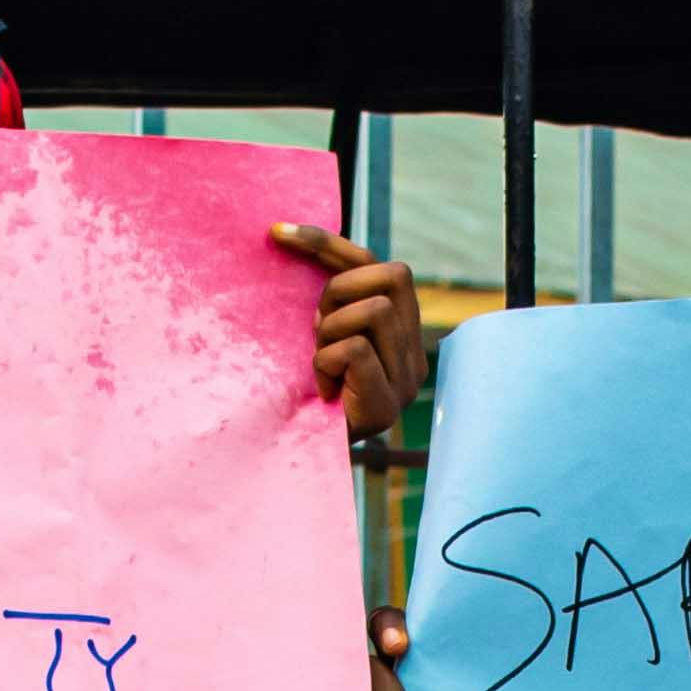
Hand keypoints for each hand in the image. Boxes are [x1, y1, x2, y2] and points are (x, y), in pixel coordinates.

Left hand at [273, 223, 428, 440]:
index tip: (276, 233)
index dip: (327, 243)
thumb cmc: (301, 391)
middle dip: (339, 291)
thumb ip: (327, 296)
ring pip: (374, 311)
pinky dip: (326, 363)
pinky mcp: (389, 405)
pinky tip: (323, 389)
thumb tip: (285, 233)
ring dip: (332, 331)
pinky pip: (355, 350)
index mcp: (402, 328)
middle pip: (392, 275)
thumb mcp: (315, 331)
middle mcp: (414, 352)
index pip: (377, 262)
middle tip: (314, 328)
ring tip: (321, 363)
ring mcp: (407, 380)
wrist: (296, 458)